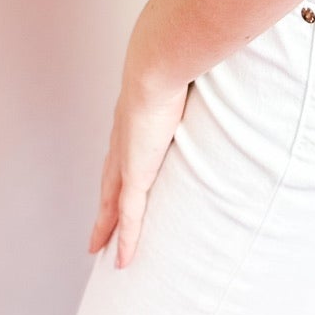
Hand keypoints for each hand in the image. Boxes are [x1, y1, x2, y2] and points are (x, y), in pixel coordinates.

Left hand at [88, 63, 190, 269]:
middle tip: (95, 228)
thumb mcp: (185, 66)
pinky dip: (126, 239)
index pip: (120, 148)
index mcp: (132, 113)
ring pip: (111, 203)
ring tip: (98, 247)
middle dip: (102, 206)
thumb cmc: (174, 54)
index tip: (113, 181)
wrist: (158, 60)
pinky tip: (122, 260)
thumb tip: (218, 58)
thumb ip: (197, 71)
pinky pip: (129, 215)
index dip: (115, 168)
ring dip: (106, 226)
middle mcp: (123, 138)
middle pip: (107, 181)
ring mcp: (127, 158)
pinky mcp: (135, 173)